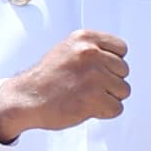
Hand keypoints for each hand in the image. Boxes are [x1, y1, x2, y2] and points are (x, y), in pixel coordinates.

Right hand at [0, 30, 131, 139]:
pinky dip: (104, 112)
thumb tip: (117, 61)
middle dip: (110, 81)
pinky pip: (116, 108)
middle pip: (124, 71)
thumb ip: (93, 50)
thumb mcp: (68, 50)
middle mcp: (90, 53)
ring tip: (86, 96)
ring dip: (108, 97)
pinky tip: (87, 107)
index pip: (122, 49)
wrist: (26, 98)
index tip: (99, 70)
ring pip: (123, 90)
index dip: (112, 63)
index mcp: (85, 38)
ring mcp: (93, 76)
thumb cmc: (46, 78)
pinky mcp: (93, 98)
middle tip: (88, 86)